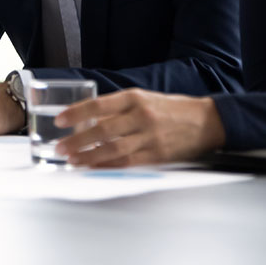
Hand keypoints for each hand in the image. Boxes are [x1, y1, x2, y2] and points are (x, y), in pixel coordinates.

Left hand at [54, 89, 225, 166]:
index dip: (77, 113)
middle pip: (103, 130)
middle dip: (78, 140)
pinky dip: (108, 167)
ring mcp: (150, 137)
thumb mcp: (144, 98)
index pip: (99, 105)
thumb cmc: (170, 109)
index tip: (60, 120)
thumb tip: (88, 118)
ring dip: (89, 157)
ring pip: (113, 150)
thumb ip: (118, 107)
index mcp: (135, 98)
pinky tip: (93, 168)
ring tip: (72, 161)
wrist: (206, 122)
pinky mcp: (158, 156)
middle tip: (60, 147)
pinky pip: (128, 163)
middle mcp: (141, 116)